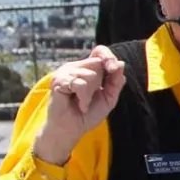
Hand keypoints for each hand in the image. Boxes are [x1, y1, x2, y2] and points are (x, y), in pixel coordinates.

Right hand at [35, 47, 125, 163]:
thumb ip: (116, 81)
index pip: (99, 51)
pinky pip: (80, 84)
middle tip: (91, 96)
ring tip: (82, 102)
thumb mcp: (109, 97)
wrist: (72, 129)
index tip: (113, 68)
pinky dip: (83, 98)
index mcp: (88, 68)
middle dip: (101, 82)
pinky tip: (79, 104)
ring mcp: (65, 72)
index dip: (108, 56)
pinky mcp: (58, 81)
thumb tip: (121, 63)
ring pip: (90, 74)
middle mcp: (75, 67)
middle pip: (97, 62)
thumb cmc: (88, 113)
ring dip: (91, 94)